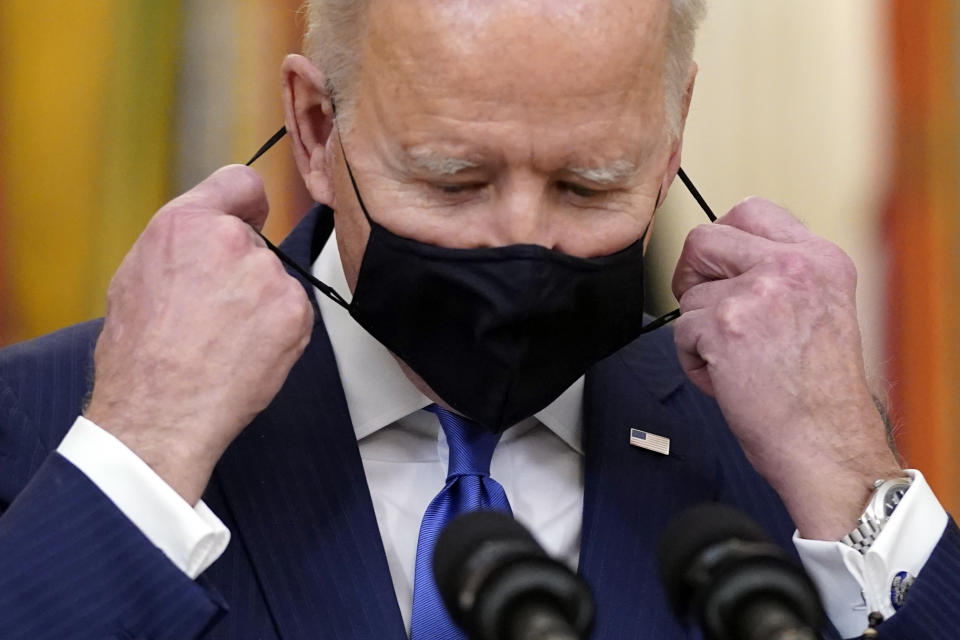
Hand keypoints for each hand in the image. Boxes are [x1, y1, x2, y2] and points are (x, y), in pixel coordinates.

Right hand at [85, 165, 313, 504]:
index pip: (240, 182)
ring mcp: (268, 276)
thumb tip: (209, 232)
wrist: (161, 411)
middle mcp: (231, 240)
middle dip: (239, 270)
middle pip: (253, 242)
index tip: (249, 216)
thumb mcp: (137, 276)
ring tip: (223, 340)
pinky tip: (245, 353)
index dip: (245, 203)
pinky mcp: (296, 310)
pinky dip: (278, 330)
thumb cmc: (140, 355)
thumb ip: (182, 243)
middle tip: (211, 312)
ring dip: (259, 303)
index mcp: (185, 224)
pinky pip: (293, 311)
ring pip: (273, 281)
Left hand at [671, 197, 900, 539]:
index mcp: (819, 258)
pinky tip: (727, 380)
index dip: (722, 241)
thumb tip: (727, 261)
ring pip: (689, 293)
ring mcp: (758, 291)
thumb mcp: (820, 310)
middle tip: (707, 312)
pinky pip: (680, 332)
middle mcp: (792, 266)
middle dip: (692, 276)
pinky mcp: (726, 325)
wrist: (827, 446)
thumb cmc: (819, 394)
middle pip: (704, 238)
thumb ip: (781, 276)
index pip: (750, 210)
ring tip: (733, 362)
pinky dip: (693, 362)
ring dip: (698, 330)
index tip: (719, 270)